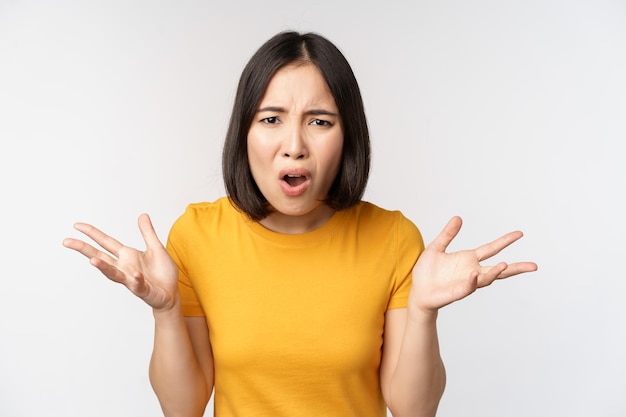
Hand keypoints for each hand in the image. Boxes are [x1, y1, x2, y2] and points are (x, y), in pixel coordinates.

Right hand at [63, 214, 178, 311]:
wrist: (171, 293)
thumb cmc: (162, 273)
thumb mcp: (156, 248)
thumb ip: (148, 233)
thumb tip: (142, 215)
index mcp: (127, 255)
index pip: (106, 242)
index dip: (92, 233)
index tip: (77, 225)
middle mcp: (124, 267)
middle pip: (100, 256)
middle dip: (84, 249)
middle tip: (67, 241)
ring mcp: (131, 279)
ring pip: (113, 274)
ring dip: (103, 267)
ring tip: (92, 261)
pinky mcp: (143, 290)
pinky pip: (138, 285)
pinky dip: (136, 280)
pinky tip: (136, 274)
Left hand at [410, 216, 537, 313]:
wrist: (418, 291)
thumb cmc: (427, 271)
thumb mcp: (436, 247)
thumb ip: (447, 234)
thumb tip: (458, 218)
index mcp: (469, 259)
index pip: (491, 249)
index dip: (504, 241)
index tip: (519, 234)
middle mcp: (472, 272)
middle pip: (499, 269)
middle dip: (516, 267)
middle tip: (533, 266)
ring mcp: (467, 283)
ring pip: (486, 279)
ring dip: (495, 273)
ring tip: (504, 265)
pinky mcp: (457, 293)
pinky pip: (467, 287)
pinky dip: (472, 282)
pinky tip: (475, 275)